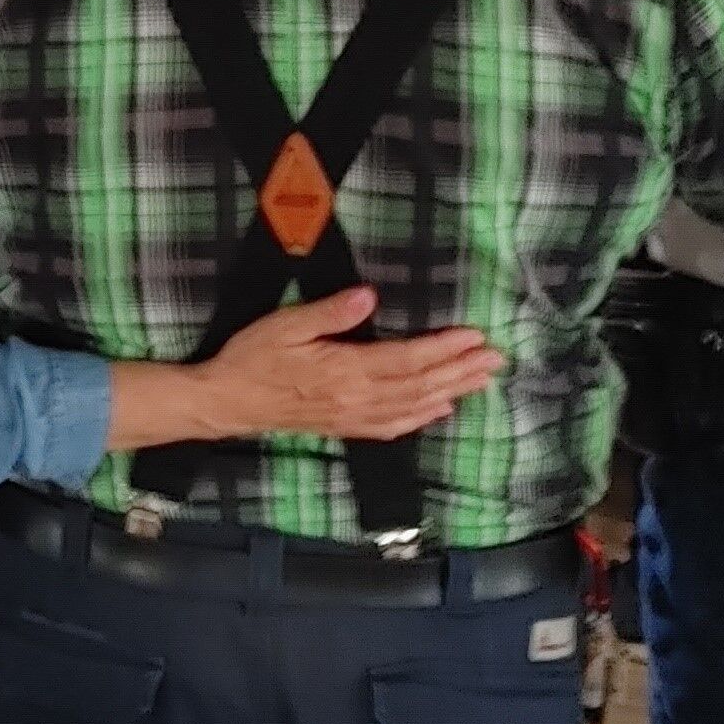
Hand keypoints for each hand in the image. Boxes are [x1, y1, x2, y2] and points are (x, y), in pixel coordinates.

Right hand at [201, 283, 505, 440]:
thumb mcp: (285, 325)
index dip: (444, 349)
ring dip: (451, 392)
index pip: (408, 359)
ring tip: (482, 381)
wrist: (227, 402)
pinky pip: (392, 426)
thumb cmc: (253, 358)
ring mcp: (352, 416)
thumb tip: (368, 296)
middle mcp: (357, 398)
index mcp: (346, 370)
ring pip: (414, 407)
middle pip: (420, 385)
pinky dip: (421, 419)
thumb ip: (329, 313)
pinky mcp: (344, 426)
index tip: (475, 337)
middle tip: (496, 359)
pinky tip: (440, 411)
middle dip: (461, 371)